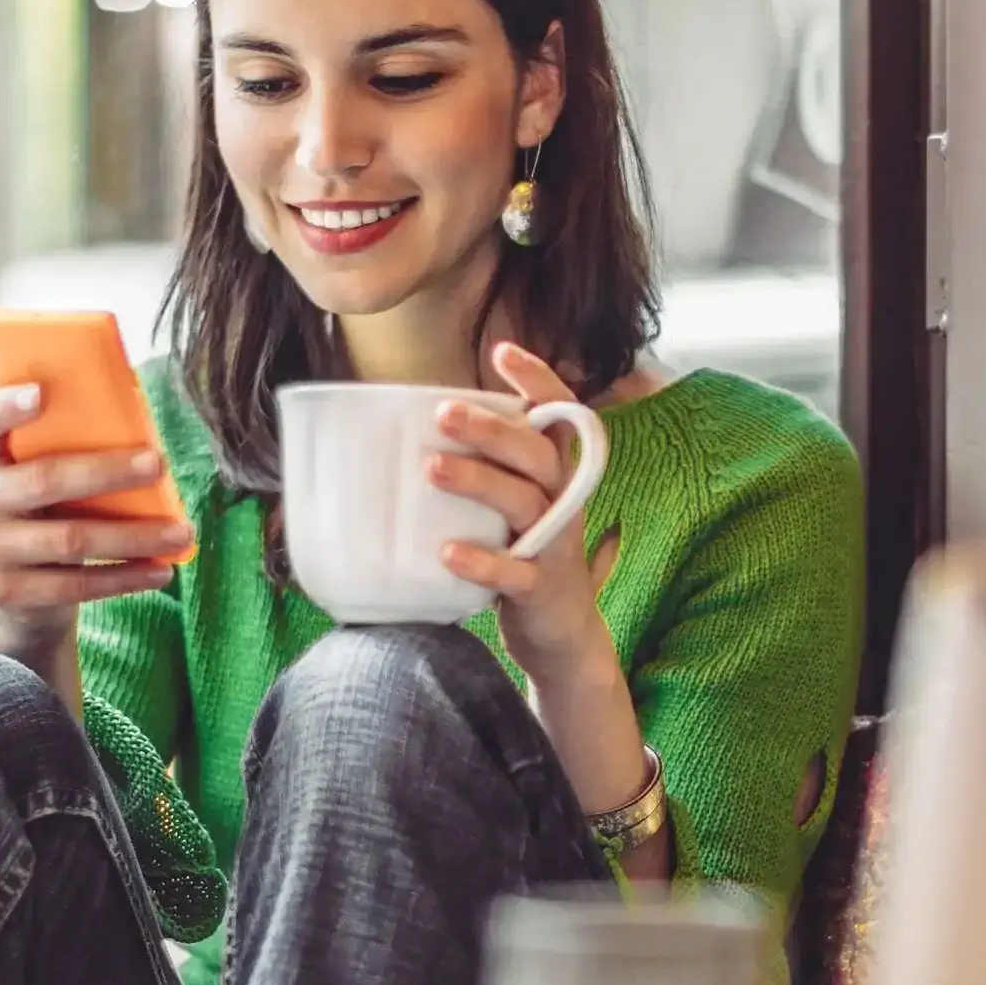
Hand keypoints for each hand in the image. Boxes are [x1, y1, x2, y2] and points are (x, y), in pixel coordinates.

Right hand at [0, 385, 191, 655]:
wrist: (18, 590)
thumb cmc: (46, 507)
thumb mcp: (41, 469)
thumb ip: (68, 439)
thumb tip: (136, 410)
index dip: (4, 405)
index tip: (42, 393)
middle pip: (43, 480)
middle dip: (107, 472)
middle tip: (158, 465)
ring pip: (70, 539)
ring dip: (134, 535)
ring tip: (182, 532)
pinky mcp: (8, 592)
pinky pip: (76, 584)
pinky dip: (125, 577)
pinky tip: (161, 569)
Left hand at [432, 343, 609, 686]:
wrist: (562, 633)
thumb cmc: (525, 553)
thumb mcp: (519, 502)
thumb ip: (493, 465)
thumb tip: (423, 424)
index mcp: (557, 475)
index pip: (560, 416)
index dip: (539, 381)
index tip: (503, 351)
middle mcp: (562, 502)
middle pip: (538, 455)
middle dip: (493, 430)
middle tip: (443, 412)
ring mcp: (554, 546)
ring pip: (525, 503)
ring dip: (479, 481)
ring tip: (431, 468)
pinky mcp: (540, 589)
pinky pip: (515, 573)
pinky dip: (483, 562)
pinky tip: (448, 550)